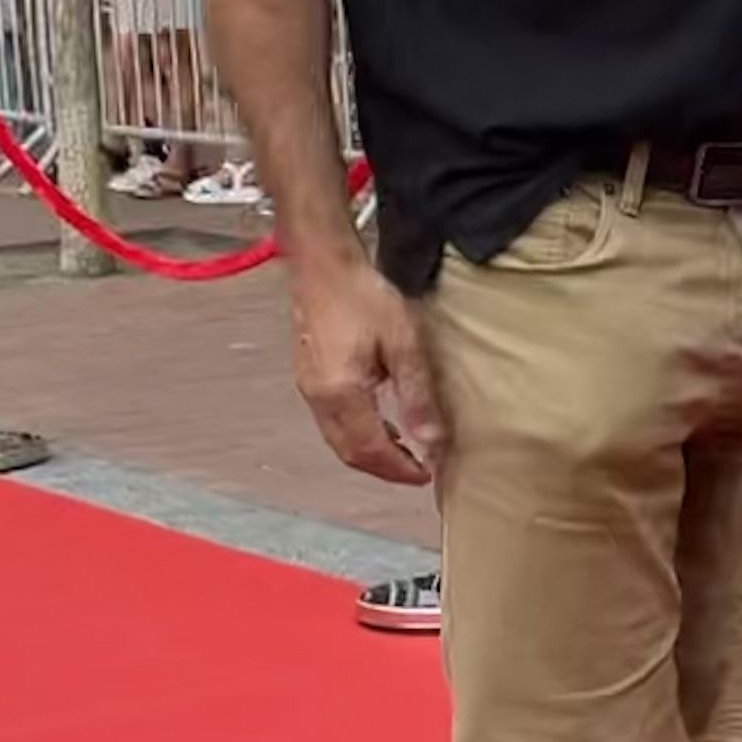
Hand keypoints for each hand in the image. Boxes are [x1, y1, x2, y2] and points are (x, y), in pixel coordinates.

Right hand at [286, 258, 442, 485]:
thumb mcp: (403, 344)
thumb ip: (417, 395)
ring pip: (338, 439)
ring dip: (370, 452)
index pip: (371, 450)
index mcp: (341, 394)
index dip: (399, 469)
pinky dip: (357, 433)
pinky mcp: (308, 376)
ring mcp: (308, 388)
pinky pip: (332, 421)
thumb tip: (433, 441)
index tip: (426, 476)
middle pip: (349, 452)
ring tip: (404, 451)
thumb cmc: (362, 296)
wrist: (321, 264)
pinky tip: (380, 423)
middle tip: (416, 471)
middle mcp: (318, 398)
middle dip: (383, 468)